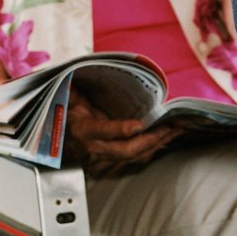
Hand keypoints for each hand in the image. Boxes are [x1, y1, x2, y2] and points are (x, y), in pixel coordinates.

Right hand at [65, 100, 179, 174]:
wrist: (63, 127)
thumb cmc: (68, 107)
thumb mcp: (67, 95)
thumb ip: (72, 89)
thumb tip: (73, 79)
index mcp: (81, 128)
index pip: (101, 131)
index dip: (119, 130)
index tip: (138, 125)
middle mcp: (93, 146)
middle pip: (123, 150)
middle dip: (147, 141)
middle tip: (165, 129)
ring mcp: (104, 154)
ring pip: (133, 155)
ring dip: (154, 145)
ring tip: (173, 132)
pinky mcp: (114, 155)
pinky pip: (136, 155)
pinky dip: (152, 147)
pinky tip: (166, 138)